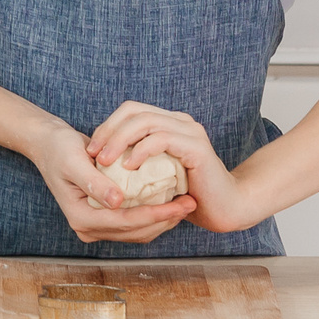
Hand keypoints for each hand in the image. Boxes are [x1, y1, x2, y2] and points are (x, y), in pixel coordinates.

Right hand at [23, 118, 199, 245]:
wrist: (49, 145)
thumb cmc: (59, 148)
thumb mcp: (74, 161)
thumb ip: (95, 182)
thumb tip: (118, 201)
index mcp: (81, 218)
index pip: (124, 221)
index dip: (154, 214)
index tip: (179, 203)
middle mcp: (88, 228)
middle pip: (135, 231)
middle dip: (165, 219)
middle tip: (191, 203)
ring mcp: (97, 225)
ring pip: (138, 232)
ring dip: (163, 220)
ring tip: (186, 204)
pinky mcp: (105, 218)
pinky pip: (135, 224)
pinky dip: (154, 215)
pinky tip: (169, 202)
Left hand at [87, 101, 258, 234]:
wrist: (226, 208)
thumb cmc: (189, 195)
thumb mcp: (156, 174)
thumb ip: (138, 160)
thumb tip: (102, 160)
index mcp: (170, 123)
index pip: (131, 110)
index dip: (108, 126)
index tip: (92, 149)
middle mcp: (180, 121)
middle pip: (134, 111)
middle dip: (108, 131)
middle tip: (93, 153)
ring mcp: (190, 131)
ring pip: (145, 121)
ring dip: (119, 140)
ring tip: (105, 160)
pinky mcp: (196, 146)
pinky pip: (161, 139)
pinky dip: (141, 150)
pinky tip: (128, 166)